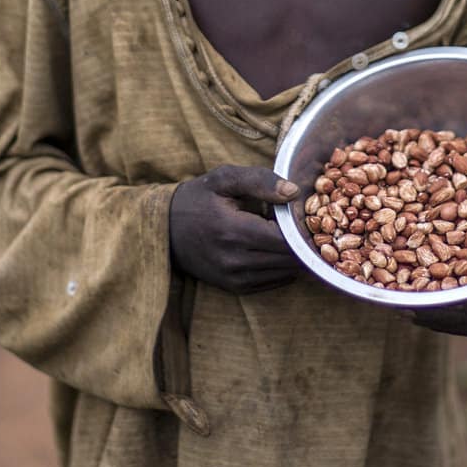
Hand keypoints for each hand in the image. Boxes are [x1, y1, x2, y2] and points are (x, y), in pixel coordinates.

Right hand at [169, 165, 303, 293]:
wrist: (164, 230)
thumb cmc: (197, 198)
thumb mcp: (223, 179)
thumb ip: (260, 181)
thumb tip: (294, 192)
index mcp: (233, 230)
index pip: (286, 239)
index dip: (300, 226)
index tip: (302, 211)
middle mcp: (235, 260)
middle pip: (289, 259)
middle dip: (301, 241)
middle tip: (300, 222)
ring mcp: (234, 277)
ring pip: (285, 272)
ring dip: (294, 255)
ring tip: (288, 233)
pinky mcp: (235, 287)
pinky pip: (274, 282)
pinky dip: (283, 266)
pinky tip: (276, 248)